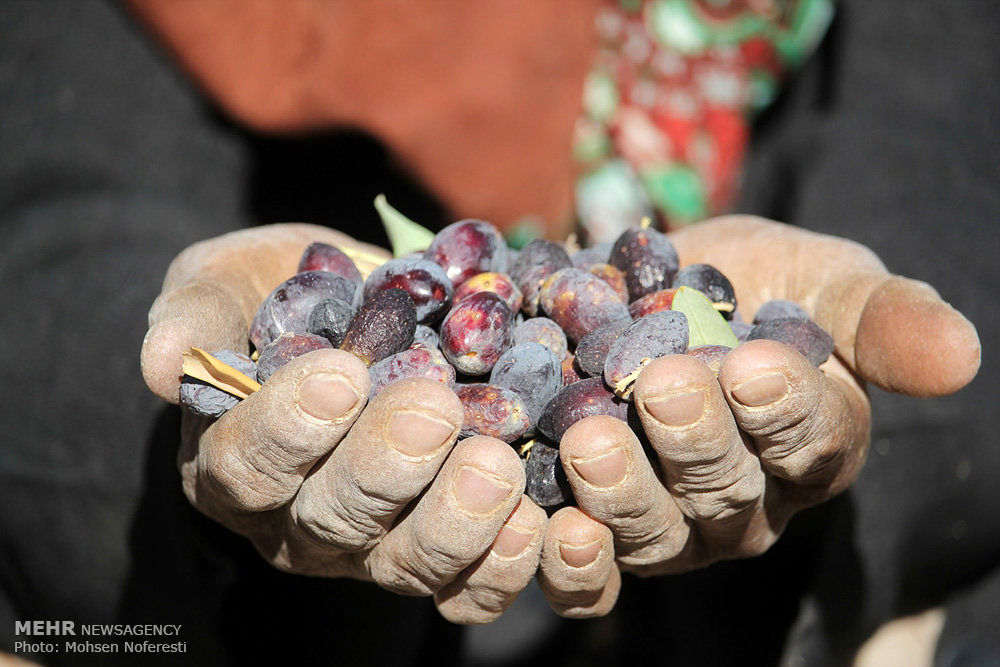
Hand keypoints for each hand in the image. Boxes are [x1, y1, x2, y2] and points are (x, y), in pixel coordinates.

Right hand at [141, 224, 546, 623]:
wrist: (360, 317)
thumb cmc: (283, 299)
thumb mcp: (228, 285)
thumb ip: (196, 317)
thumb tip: (160, 362)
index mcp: (237, 463)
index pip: (246, 463)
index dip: (287, 426)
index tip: (338, 373)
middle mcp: (301, 522)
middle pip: (334, 520)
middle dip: (385, 467)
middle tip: (433, 411)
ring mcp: (376, 547)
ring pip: (409, 564)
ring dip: (456, 521)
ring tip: (496, 463)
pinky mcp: (446, 555)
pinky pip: (472, 587)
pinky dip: (508, 565)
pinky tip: (542, 523)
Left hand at [538, 215, 979, 616]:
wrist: (648, 292)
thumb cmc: (751, 283)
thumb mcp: (822, 279)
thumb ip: (881, 319)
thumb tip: (962, 356)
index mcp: (809, 443)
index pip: (809, 437)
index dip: (783, 407)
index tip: (754, 365)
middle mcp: (745, 500)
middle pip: (725, 490)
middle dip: (695, 441)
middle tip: (662, 388)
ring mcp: (670, 523)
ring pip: (656, 532)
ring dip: (622, 491)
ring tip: (589, 439)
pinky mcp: (602, 532)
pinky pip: (595, 575)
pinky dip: (574, 564)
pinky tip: (555, 529)